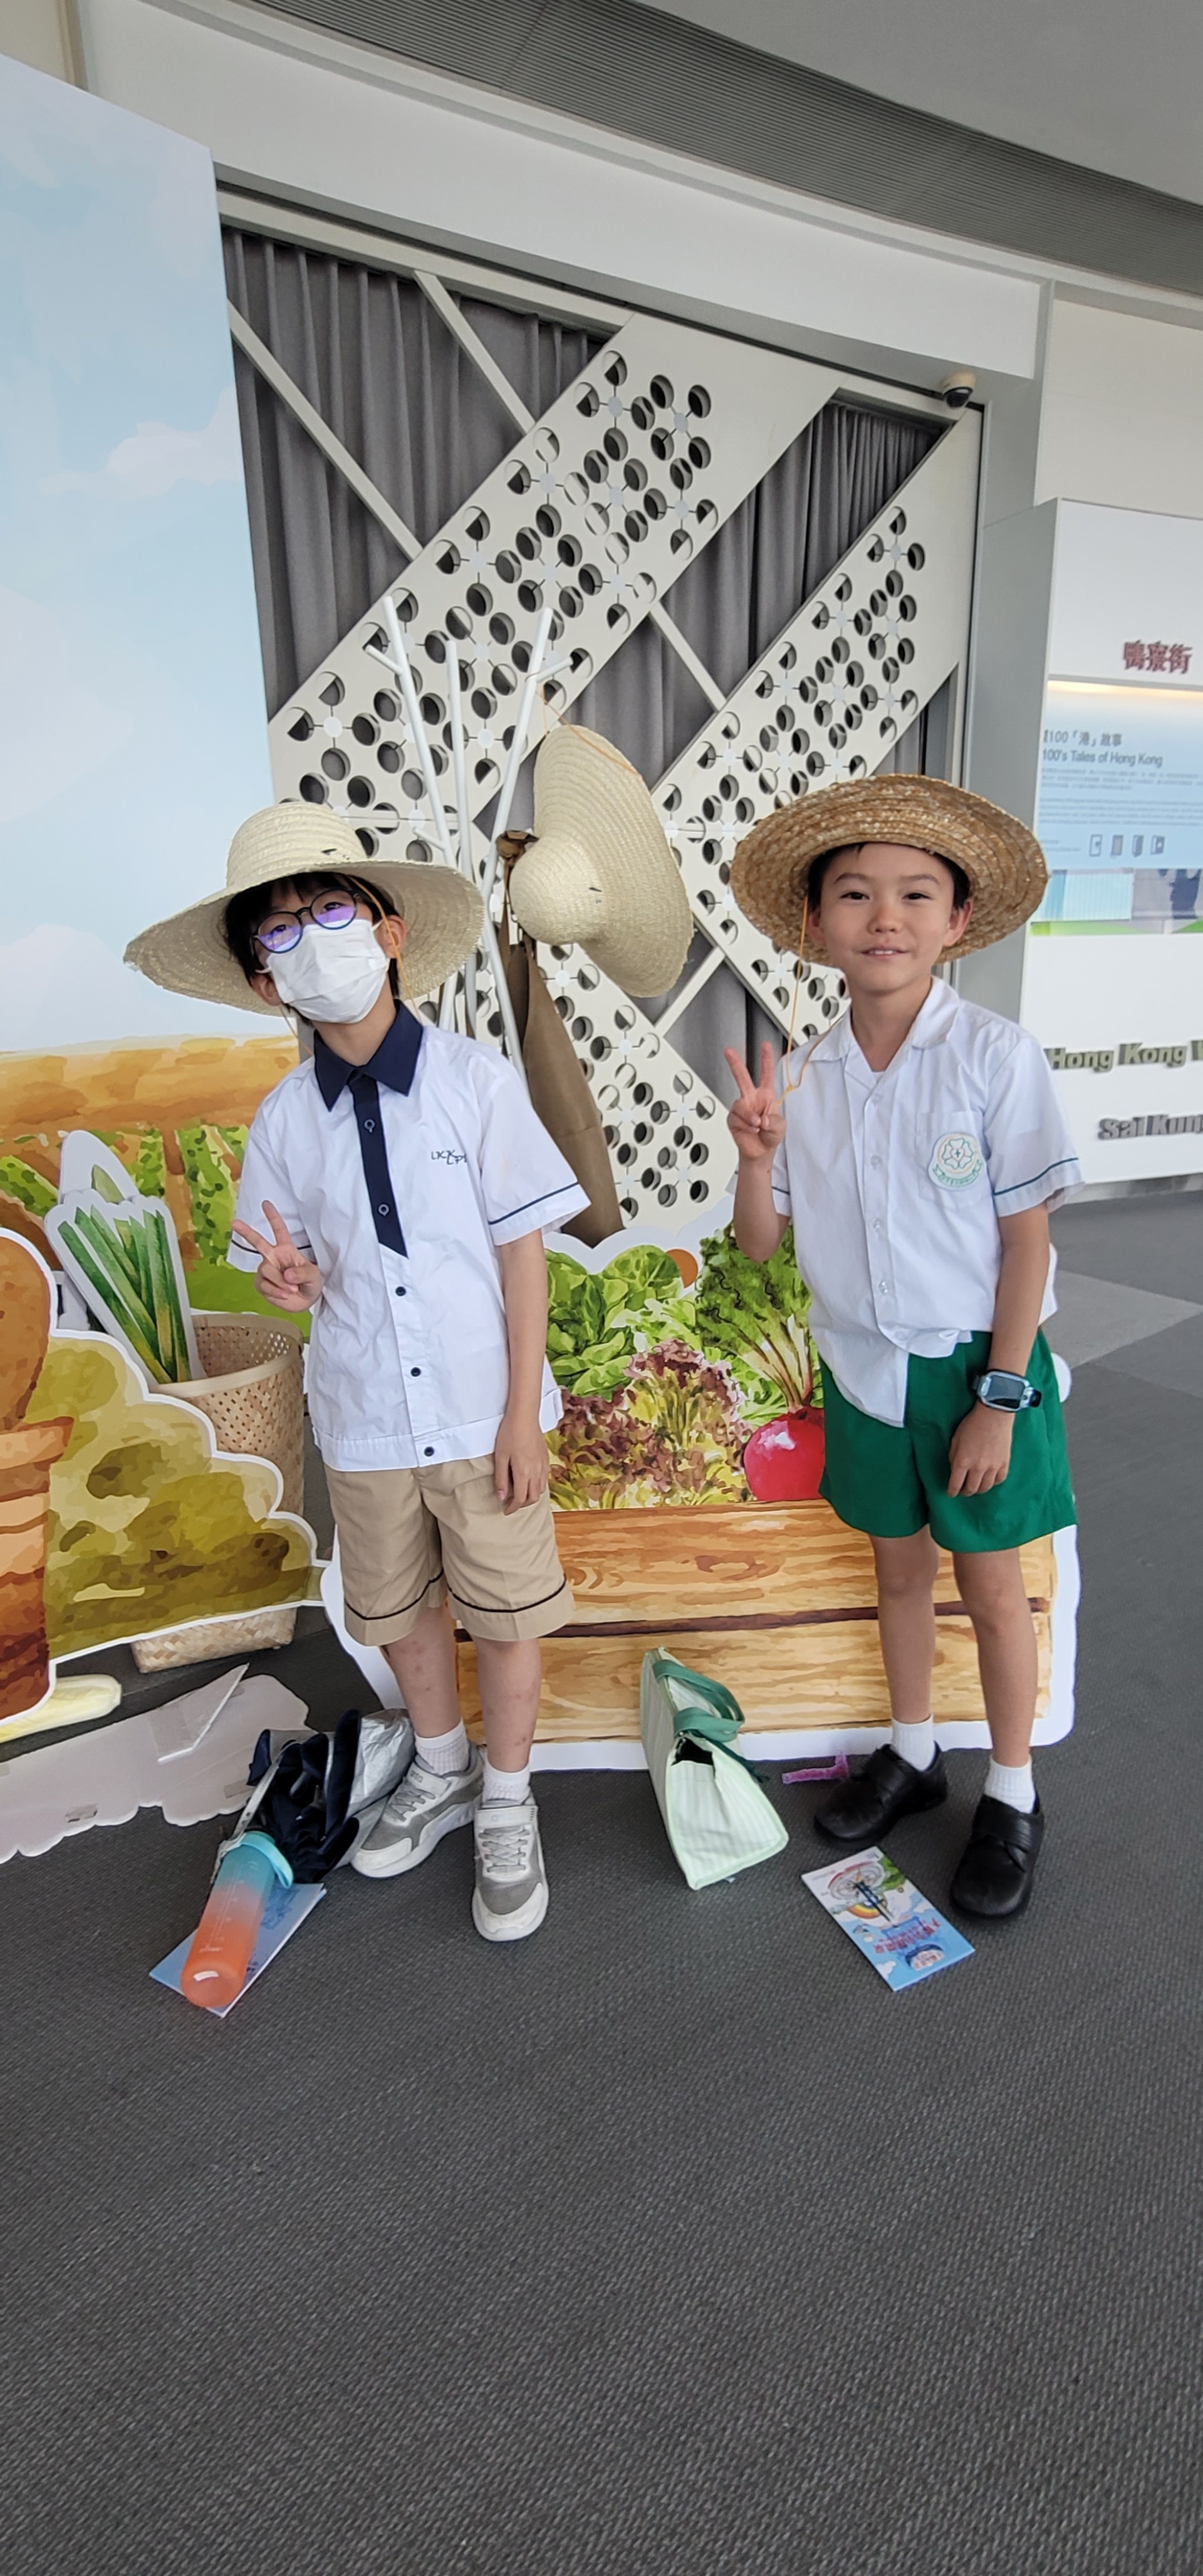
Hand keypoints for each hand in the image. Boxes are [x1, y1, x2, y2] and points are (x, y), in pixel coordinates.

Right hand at [230, 1201, 322, 1312]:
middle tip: (234, 1222)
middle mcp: (273, 1257)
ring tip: (292, 1289)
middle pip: (257, 1242)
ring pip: (266, 1271)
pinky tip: (284, 1295)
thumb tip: (287, 1275)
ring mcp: (265, 1270)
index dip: (273, 1217)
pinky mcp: (261, 1284)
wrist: (306, 1301)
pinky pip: (264, 1286)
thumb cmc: (311, 1282)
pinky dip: (276, 1292)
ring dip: (281, 1283)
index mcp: (286, 1249)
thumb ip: (302, 1273)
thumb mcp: (313, 1275)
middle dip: (245, 1232)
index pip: (279, 1230)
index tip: (265, 1204)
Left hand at [494, 1410, 547, 1513]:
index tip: (505, 1510)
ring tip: (520, 1494)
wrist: (525, 1416)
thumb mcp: (500, 1457)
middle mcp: (536, 1472)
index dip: (512, 1507)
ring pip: (541, 1490)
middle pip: (533, 1497)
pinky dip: (537, 1486)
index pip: (520, 1499)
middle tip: (511, 1504)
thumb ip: (501, 1478)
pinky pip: (544, 1479)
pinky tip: (529, 1482)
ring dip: (531, 1496)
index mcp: (523, 1473)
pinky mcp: (546, 1459)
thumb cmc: (509, 1434)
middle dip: (522, 1504)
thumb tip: (501, 1496)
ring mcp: (543, 1465)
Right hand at [724, 1042, 785, 1163]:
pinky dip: (745, 1126)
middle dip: (735, 1063)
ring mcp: (741, 1108)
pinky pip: (736, 1118)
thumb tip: (762, 1119)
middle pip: (742, 1078)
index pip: (766, 1074)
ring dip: (749, 1117)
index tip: (765, 1045)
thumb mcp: (780, 1127)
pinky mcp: (732, 1119)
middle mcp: (751, 1099)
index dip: (766, 1059)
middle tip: (728, 1051)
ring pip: (739, 1105)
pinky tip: (750, 1130)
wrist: (759, 1152)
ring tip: (757, 1126)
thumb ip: (774, 1122)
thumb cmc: (770, 1136)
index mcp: (765, 1096)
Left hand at [947, 1401, 1013, 1496]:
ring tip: (976, 1486)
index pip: (955, 1485)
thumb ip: (954, 1458)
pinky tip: (989, 1479)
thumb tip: (955, 1471)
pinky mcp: (1004, 1463)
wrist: (993, 1415)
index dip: (952, 1491)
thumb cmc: (971, 1425)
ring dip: (979, 1489)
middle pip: (971, 1489)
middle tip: (963, 1490)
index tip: (951, 1493)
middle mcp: (977, 1468)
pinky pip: (999, 1480)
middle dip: (965, 1492)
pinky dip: (993, 1482)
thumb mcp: (955, 1440)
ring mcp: (992, 1467)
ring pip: (985, 1487)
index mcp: (962, 1462)